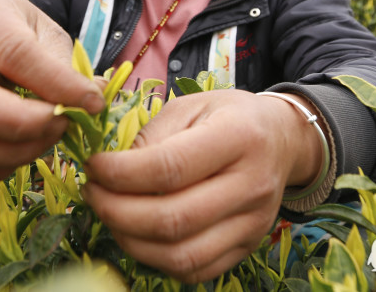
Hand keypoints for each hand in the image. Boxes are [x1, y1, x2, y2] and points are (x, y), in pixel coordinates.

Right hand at [0, 0, 104, 182]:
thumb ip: (64, 63)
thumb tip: (96, 96)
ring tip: (50, 134)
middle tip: (63, 123)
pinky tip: (28, 146)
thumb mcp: (44, 30)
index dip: (57, 83)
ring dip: (20, 150)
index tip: (92, 102)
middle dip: (30, 124)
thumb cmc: (16, 31)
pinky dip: (4, 164)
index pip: (17, 54)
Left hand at [80, 89, 323, 282]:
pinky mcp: (248, 247)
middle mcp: (252, 184)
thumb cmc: (229, 117)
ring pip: (182, 255)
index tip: (93, 166)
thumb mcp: (191, 105)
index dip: (121, 174)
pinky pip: (194, 270)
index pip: (170, 167)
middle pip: (174, 219)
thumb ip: (151, 137)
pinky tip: (137, 234)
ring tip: (110, 214)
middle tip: (92, 193)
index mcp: (239, 136)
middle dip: (117, 212)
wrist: (282, 140)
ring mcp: (253, 223)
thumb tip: (109, 172)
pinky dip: (156, 259)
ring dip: (131, 241)